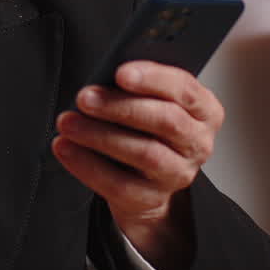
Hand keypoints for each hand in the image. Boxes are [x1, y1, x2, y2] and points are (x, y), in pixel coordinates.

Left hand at [51, 61, 223, 269]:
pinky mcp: (151, 198)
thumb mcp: (150, 100)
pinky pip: (118, 184)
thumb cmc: (146, 126)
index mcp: (204, 111)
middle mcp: (197, 143)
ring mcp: (177, 173)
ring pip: (144, 153)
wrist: (147, 178)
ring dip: (99, 135)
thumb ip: (136, 86)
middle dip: (120, 106)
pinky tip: (65, 148)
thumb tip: (103, 77)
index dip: (153, 79)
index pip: (185, 90)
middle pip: (166, 121)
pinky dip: (86, 165)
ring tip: (68, 122)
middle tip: (84, 97)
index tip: (120, 72)